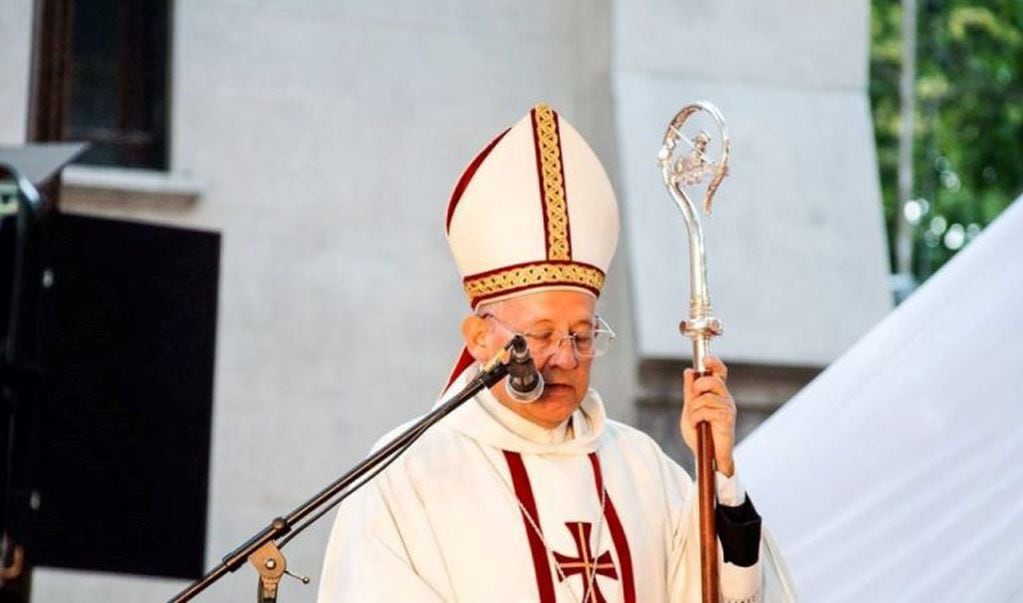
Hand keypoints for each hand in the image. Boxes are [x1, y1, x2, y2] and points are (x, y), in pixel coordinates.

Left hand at [681, 356, 735, 475]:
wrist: (708, 457)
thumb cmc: (701, 436)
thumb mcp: (690, 410)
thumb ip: (690, 392)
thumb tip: (688, 371)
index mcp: (717, 395)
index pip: (720, 373)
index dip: (714, 363)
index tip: (705, 359)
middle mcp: (725, 399)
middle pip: (712, 380)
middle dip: (697, 388)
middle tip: (693, 404)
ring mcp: (728, 408)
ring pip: (705, 397)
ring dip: (694, 410)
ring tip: (695, 421)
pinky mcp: (727, 418)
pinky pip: (706, 410)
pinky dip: (696, 418)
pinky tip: (698, 425)